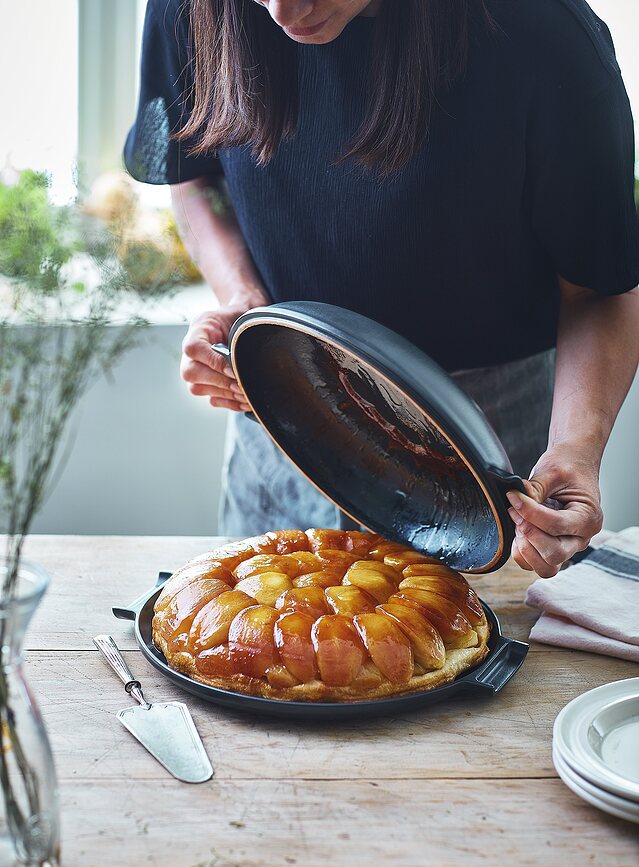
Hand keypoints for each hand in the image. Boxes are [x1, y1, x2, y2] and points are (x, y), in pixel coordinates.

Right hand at [180, 306, 251, 411]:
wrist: (238, 327)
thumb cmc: (238, 321)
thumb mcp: (237, 320)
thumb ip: (238, 336)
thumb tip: (240, 364)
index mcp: (196, 331)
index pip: (193, 349)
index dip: (213, 362)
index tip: (233, 370)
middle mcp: (189, 353)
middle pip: (191, 372)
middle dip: (220, 382)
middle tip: (241, 385)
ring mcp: (194, 371)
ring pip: (198, 389)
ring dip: (226, 394)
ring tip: (247, 394)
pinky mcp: (204, 386)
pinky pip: (211, 399)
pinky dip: (230, 403)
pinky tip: (245, 401)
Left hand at [506, 443, 602, 577]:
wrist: (573, 466)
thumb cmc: (568, 468)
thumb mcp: (552, 472)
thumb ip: (534, 490)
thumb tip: (515, 502)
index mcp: (588, 519)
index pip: (556, 526)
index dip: (529, 513)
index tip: (513, 496)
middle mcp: (580, 538)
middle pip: (554, 555)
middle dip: (529, 534)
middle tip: (515, 511)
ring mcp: (567, 547)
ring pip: (545, 567)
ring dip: (525, 548)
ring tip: (518, 522)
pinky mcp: (552, 549)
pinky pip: (534, 564)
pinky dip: (521, 552)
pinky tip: (518, 530)